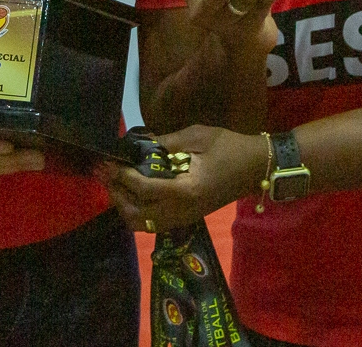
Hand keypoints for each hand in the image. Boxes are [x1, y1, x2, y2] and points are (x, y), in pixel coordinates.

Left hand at [97, 125, 265, 230]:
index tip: (107, 161)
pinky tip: (131, 192)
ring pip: (143, 224)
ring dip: (124, 205)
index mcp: (186, 190)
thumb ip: (164, 142)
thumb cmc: (230, 148)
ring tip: (114, 182)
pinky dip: (137, 211)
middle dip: (116, 193)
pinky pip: (153, 223)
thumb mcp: (196, 137)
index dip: (121, 176)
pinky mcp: (186, 218)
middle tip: (103, 172)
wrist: (258, 168)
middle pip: (136, 214)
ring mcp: (184, 218)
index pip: (143, 189)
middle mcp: (182, 210)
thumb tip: (135, 143)